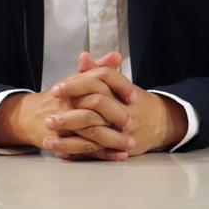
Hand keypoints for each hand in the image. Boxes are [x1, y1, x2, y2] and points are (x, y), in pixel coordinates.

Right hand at [0, 66, 136, 160]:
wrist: (29, 116)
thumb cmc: (60, 97)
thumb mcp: (77, 79)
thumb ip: (98, 68)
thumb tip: (116, 56)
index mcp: (77, 81)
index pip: (103, 76)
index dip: (121, 85)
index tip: (134, 97)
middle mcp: (70, 99)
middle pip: (99, 103)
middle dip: (119, 114)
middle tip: (132, 122)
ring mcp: (65, 120)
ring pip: (93, 129)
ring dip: (115, 139)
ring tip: (130, 143)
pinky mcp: (61, 140)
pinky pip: (85, 148)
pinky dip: (104, 154)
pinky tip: (118, 155)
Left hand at [45, 56, 187, 156]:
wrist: (160, 121)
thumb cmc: (132, 101)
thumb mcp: (117, 84)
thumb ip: (97, 71)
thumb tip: (83, 57)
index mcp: (119, 91)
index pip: (99, 82)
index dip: (76, 85)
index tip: (56, 90)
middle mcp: (122, 109)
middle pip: (95, 107)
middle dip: (69, 115)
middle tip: (47, 118)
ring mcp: (122, 129)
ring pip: (94, 133)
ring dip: (69, 138)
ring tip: (47, 138)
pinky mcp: (120, 146)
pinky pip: (96, 151)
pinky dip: (77, 151)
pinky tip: (60, 151)